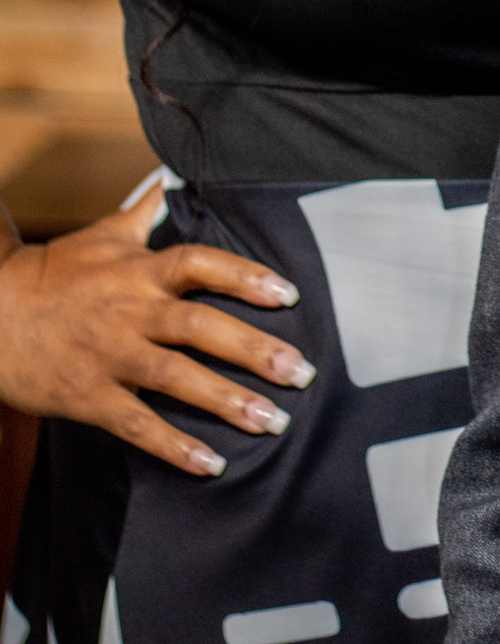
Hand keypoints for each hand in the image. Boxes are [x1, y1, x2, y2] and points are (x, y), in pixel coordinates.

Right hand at [0, 187, 315, 476]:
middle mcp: (132, 311)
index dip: (247, 276)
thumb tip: (171, 178)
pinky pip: (137, 424)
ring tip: (272, 421)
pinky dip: (174, 446)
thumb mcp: (104, 234)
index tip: (290, 295)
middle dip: (255, 350)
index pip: (203, 264)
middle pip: (201, 326)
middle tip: (301, 373)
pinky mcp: (88, 396)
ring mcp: (110, 355)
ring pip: (177, 378)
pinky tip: (210, 464)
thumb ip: (145, 211)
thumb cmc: (54, 272)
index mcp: (140, 270)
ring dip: (227, 401)